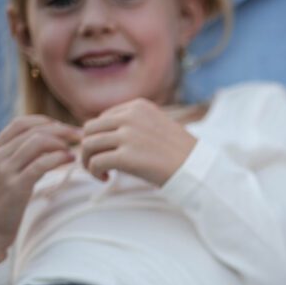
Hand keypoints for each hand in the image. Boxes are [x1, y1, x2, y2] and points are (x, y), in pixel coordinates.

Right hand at [0, 115, 78, 271]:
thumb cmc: (0, 206)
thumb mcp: (3, 177)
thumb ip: (17, 160)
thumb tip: (44, 149)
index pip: (20, 123)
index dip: (46, 122)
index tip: (65, 128)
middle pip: (33, 131)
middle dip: (61, 130)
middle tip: (80, 135)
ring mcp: (4, 171)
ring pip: (37, 143)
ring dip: (62, 143)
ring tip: (75, 150)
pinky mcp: (15, 187)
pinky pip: (40, 164)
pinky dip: (59, 158)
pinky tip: (71, 160)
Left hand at [80, 99, 195, 185]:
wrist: (197, 169)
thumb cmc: (181, 153)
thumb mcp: (158, 126)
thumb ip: (135, 124)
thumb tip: (106, 135)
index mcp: (138, 106)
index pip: (103, 118)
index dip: (100, 136)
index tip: (107, 151)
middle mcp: (130, 117)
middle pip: (90, 129)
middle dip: (88, 147)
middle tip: (96, 163)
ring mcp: (127, 136)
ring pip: (88, 145)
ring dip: (88, 161)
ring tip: (99, 172)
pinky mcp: (125, 157)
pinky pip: (95, 162)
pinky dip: (94, 172)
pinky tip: (105, 178)